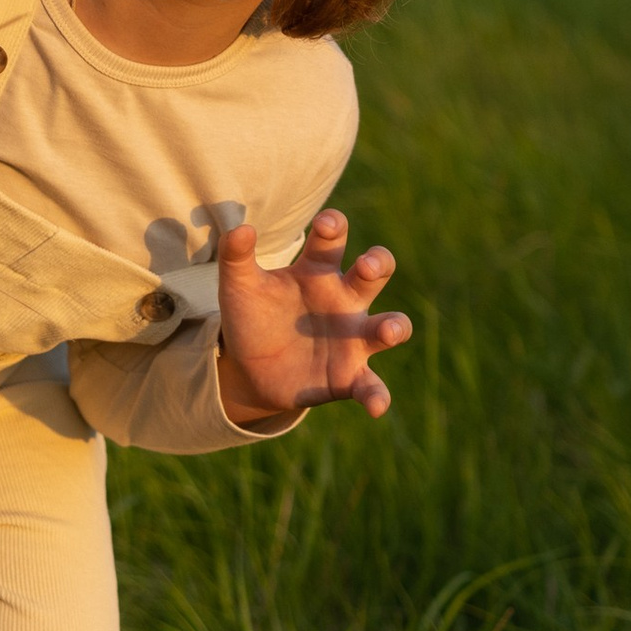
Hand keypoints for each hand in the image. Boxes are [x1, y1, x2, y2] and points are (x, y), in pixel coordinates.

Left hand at [214, 212, 411, 426]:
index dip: (334, 228)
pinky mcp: (350, 376)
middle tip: (366, 266)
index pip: (332, 241)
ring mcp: (352, 338)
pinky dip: (378, 395)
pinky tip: (376, 406)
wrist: (250, 368)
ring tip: (387, 331)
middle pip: (375, 272)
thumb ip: (236, 257)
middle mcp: (344, 300)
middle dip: (378, 264)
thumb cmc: (253, 316)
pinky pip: (371, 385)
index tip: (326, 225)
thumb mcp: (239, 287)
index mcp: (317, 271)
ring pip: (388, 326)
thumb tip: (241, 229)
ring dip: (394, 326)